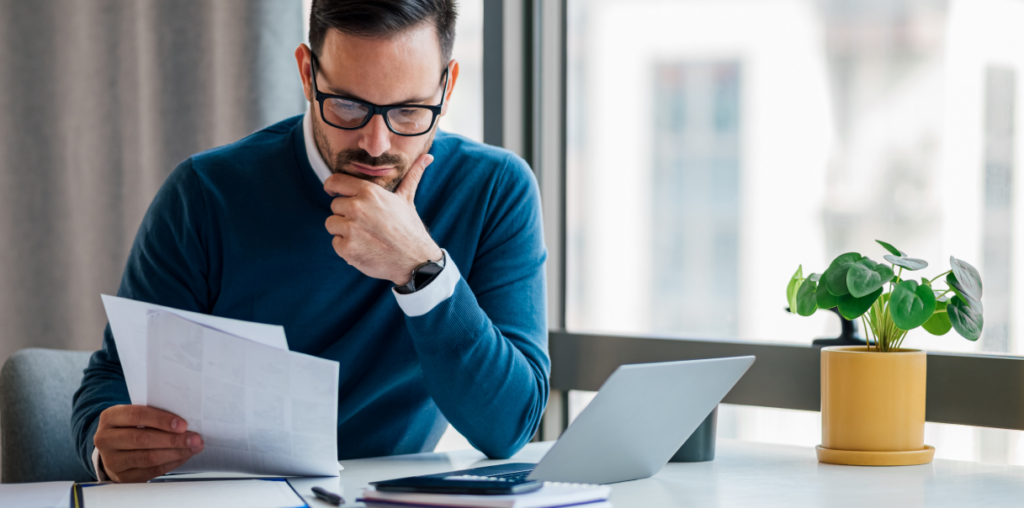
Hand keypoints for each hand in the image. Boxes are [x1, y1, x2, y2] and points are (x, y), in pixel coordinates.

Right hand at [93, 405, 203, 482]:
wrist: (113, 448)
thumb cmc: (131, 426)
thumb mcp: (136, 415)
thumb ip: (155, 414)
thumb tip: (185, 422)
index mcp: (110, 417)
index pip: (136, 415)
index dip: (161, 420)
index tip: (183, 424)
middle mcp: (106, 439)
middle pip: (143, 439)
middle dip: (173, 439)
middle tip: (194, 438)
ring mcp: (112, 460)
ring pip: (148, 457)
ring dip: (176, 452)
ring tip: (193, 447)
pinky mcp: (122, 476)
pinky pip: (151, 471)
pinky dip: (172, 463)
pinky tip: (183, 456)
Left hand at [324, 153, 442, 284]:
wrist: (415, 260)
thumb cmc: (410, 229)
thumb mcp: (407, 199)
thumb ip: (412, 176)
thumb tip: (428, 156)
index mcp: (369, 192)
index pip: (335, 181)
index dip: (332, 187)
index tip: (333, 192)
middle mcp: (357, 208)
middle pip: (335, 206)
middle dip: (346, 214)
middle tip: (365, 223)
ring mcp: (351, 229)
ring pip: (331, 224)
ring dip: (343, 231)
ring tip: (364, 236)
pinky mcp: (347, 248)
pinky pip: (335, 243)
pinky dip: (346, 248)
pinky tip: (363, 248)